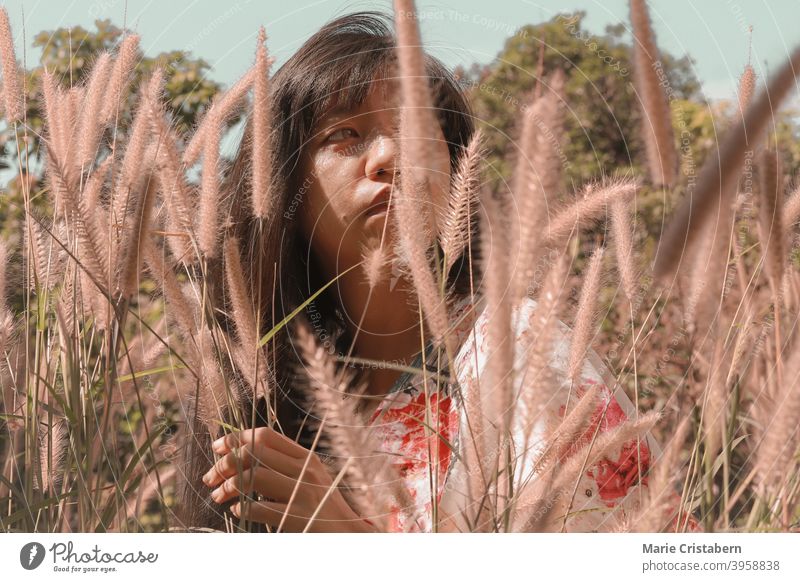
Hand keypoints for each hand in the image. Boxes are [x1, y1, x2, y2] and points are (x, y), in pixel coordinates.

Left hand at [202, 426, 376, 531]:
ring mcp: (302, 493)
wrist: (348, 532)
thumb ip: (284, 464)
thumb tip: (243, 453)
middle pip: (255, 453)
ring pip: (254, 478)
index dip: (236, 438)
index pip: (265, 435)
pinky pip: (260, 508)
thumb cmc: (323, 505)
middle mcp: (305, 470)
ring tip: (217, 495)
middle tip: (210, 476)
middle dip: (225, 463)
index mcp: (306, 457)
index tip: (218, 447)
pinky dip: (242, 508)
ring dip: (228, 486)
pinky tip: (236, 510)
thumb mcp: (310, 476)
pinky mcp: (298, 517)